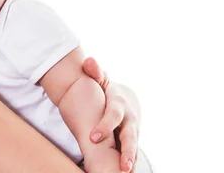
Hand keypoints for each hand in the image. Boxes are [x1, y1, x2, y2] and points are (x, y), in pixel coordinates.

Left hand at [82, 57, 139, 172]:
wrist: (125, 99)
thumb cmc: (106, 90)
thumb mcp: (101, 79)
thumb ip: (95, 72)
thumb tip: (88, 61)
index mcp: (118, 104)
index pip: (113, 115)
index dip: (104, 126)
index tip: (93, 137)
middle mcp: (129, 119)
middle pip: (130, 136)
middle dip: (127, 152)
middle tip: (123, 167)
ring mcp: (133, 131)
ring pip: (134, 148)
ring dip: (132, 162)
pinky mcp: (133, 142)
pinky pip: (133, 154)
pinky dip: (131, 164)